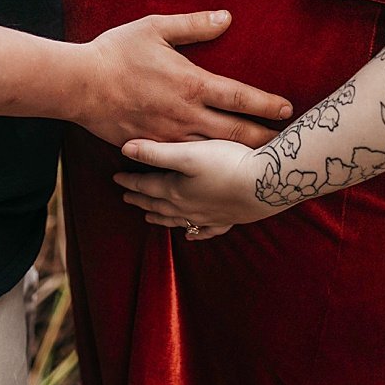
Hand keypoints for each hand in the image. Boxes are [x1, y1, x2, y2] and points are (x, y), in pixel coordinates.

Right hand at [75, 11, 291, 146]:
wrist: (79, 85)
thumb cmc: (116, 53)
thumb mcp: (154, 28)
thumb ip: (193, 25)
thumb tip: (227, 17)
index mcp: (191, 84)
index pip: (240, 97)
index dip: (266, 104)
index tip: (286, 108)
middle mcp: (186, 115)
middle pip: (235, 133)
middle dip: (262, 138)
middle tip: (283, 144)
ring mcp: (169, 136)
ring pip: (213, 152)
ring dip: (237, 155)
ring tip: (258, 159)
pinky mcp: (152, 147)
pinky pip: (184, 160)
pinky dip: (205, 165)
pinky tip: (215, 168)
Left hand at [113, 139, 283, 239]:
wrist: (268, 183)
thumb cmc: (228, 163)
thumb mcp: (188, 153)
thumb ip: (155, 152)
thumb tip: (125, 149)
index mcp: (175, 190)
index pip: (145, 185)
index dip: (129, 181)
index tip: (116, 178)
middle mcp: (188, 207)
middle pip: (158, 204)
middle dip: (141, 199)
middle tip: (127, 197)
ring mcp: (208, 217)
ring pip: (177, 219)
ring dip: (161, 217)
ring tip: (149, 216)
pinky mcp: (229, 220)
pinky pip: (205, 231)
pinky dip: (194, 233)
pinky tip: (191, 235)